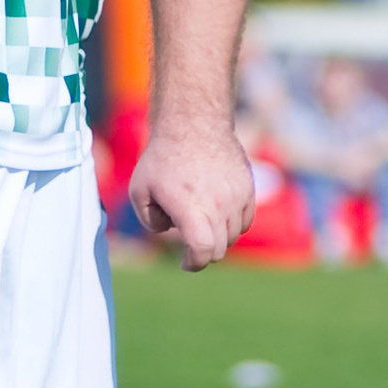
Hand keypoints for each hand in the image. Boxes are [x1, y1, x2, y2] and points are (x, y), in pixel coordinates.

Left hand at [131, 116, 253, 271]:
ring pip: (232, 236)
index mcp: (191, 208)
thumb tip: (170, 231)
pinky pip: (245, 220)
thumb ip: (150, 221)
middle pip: (218, 249)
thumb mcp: (140, 190)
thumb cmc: (162, 158)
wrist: (192, 123)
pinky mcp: (248, 188)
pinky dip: (232, 224)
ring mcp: (236, 196)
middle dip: (202, 252)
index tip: (185, 262)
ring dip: (217, 236)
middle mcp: (218, 205)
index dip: (194, 263)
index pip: (203, 250)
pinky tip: (216, 212)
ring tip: (200, 217)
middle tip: (190, 242)